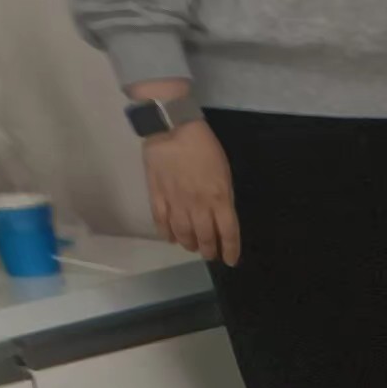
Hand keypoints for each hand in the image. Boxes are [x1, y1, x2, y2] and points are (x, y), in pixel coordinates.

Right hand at [141, 116, 236, 264]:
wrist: (171, 127)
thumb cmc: (204, 146)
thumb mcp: (224, 173)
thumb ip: (223, 198)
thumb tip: (221, 217)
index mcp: (219, 199)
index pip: (228, 233)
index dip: (230, 250)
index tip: (230, 260)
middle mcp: (198, 205)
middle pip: (205, 237)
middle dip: (209, 250)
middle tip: (210, 254)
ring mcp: (175, 201)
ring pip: (183, 233)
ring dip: (189, 244)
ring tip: (192, 247)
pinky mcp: (156, 194)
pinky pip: (161, 221)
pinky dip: (166, 233)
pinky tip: (171, 238)